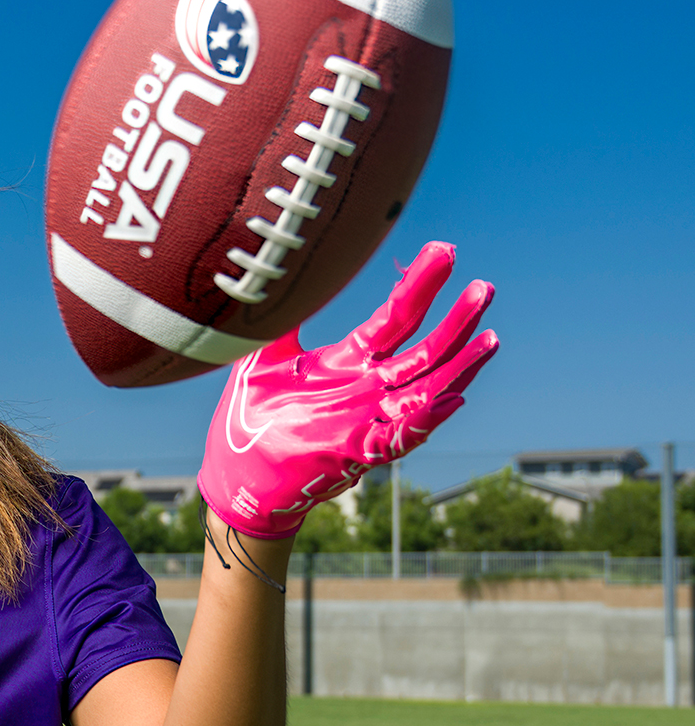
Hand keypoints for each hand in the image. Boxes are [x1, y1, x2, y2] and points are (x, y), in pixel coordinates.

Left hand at [197, 241, 497, 538]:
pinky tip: (453, 398)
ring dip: (459, 367)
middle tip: (485, 288)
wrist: (236, 475)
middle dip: (456, 321)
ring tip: (490, 337)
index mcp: (348, 360)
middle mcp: (368, 387)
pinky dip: (427, 419)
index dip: (421, 285)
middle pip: (424, 349)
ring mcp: (368, 418)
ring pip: (427, 389)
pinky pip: (402, 436)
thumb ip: (279, 320)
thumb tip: (282, 275)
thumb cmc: (250, 417)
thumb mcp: (261, 358)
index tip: (445, 250)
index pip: (395, 316)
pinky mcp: (358, 451)